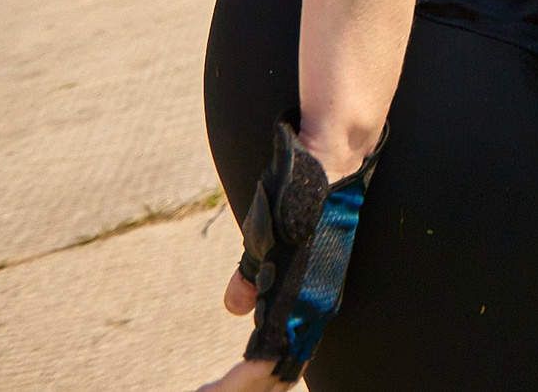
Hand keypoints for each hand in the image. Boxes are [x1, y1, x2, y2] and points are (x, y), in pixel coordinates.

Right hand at [207, 119, 382, 385]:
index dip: (250, 381)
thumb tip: (235, 307)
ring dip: (235, 388)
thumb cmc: (296, 199)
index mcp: (305, 304)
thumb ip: (252, 280)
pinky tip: (220, 385)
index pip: (280, 361)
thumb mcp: (265, 249)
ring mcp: (309, 308)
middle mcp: (312, 313)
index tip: (216, 387)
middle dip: (237, 390)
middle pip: (275, 376)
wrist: (321, 167)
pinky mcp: (302, 300)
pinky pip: (269, 360)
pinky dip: (244, 380)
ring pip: (271, 376)